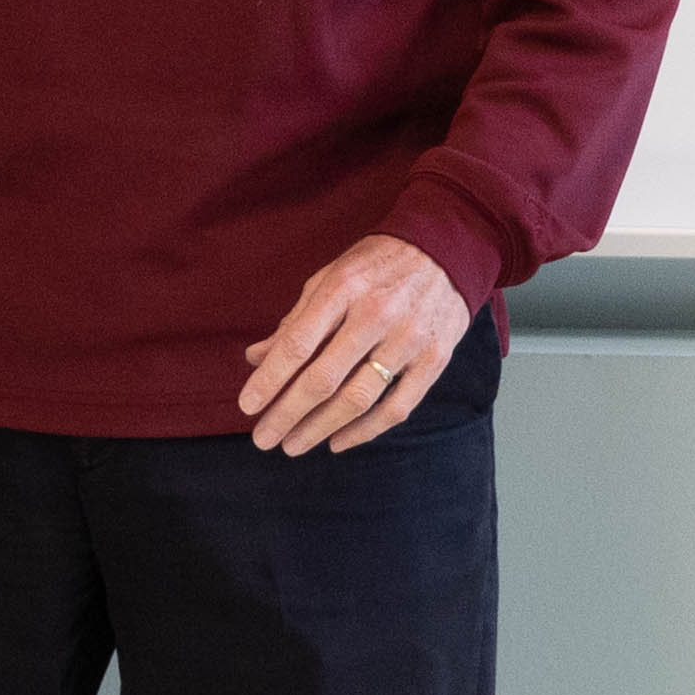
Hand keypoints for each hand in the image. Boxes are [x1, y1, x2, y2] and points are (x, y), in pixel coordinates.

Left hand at [236, 234, 466, 455]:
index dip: (269, 379)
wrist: (448, 250)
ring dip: (320, 428)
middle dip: (287, 414)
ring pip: (358, 399)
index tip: (247, 406)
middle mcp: (376, 315)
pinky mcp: (435, 360)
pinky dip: (365, 431)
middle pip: (324, 378)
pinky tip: (337, 441)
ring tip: (293, 445)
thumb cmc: (377, 265)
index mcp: (343, 289)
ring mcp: (409, 339)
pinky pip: (397, 407)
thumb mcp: (330, 277)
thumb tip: (256, 358)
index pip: (297, 344)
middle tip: (264, 438)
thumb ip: (296, 320)